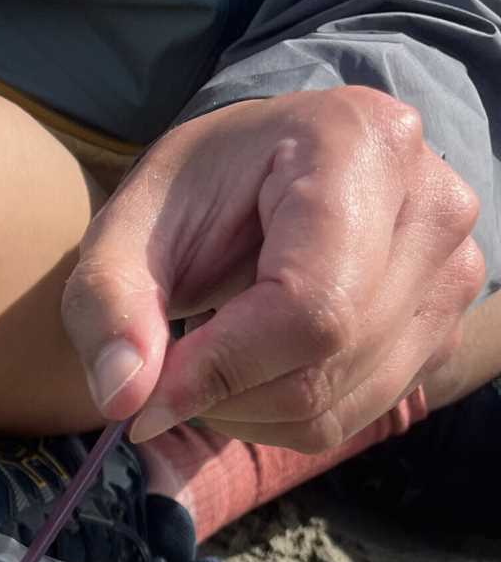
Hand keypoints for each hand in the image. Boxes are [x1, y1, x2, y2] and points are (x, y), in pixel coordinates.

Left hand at [63, 87, 484, 451]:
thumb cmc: (200, 193)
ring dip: (247, 412)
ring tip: (207, 360)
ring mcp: (451, 270)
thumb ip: (111, 304)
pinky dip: (284, 418)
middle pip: (327, 362)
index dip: (223, 369)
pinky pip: (355, 416)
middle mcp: (431, 203)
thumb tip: (123, 397)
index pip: (310, 305)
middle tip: (166, 371)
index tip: (146, 400)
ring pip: (339, 404)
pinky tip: (254, 369)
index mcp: (361, 143)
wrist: (264, 177)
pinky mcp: (442, 328)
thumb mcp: (130, 228)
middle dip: (224, 394)